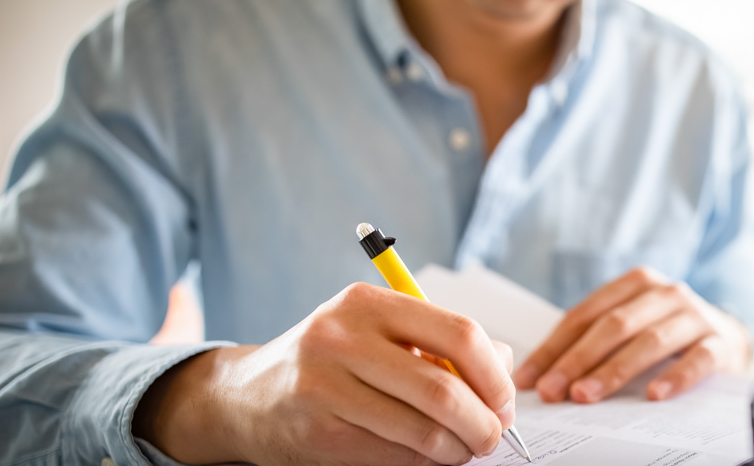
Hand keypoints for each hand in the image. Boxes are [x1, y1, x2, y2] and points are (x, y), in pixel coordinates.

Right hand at [134, 282, 515, 465]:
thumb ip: (441, 341)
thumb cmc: (333, 362)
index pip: (459, 334)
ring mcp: (324, 386)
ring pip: (421, 431)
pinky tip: (427, 458)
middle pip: (443, 389)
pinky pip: (393, 457)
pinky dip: (423, 463)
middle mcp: (342, 338)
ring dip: (456, 450)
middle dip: (482, 422)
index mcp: (368, 303)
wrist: (248, 396)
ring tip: (463, 450)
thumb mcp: (378, 332)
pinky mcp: (317, 432)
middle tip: (493, 436)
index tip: (505, 400)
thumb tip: (505, 367)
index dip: (495, 375)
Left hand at [512, 267, 752, 403]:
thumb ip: (593, 342)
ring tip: (587, 395)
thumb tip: (540, 377)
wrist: (729, 340)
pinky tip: (655, 395)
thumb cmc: (667, 335)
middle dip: (578, 360)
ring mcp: (695, 316)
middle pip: (613, 326)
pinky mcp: (719, 343)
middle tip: (553, 390)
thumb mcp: (631, 327)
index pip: (585, 315)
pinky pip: (696, 359)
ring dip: (614, 370)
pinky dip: (675, 377)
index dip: (554, 347)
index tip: (530, 378)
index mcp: (635, 284)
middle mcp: (665, 293)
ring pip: (649, 341)